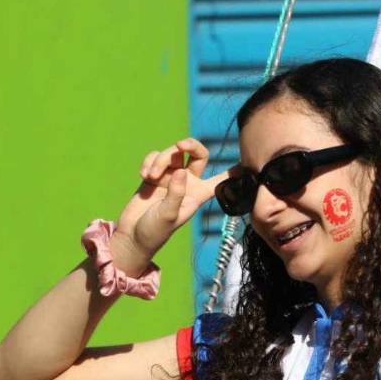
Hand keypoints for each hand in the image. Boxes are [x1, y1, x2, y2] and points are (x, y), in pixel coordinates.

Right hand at [112, 138, 229, 265]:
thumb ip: (176, 193)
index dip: (233, 172)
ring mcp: (171, 177)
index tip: (247, 162)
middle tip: (179, 145)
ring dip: (160, 160)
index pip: (221, 181)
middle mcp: (188, 183)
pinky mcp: (154, 175)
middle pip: (198, 154)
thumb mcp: (169, 214)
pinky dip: (150, 161)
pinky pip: (156, 157)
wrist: (133, 235)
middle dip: (190, 144)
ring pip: (173, 153)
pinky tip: (144, 174)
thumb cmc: (155, 230)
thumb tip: (180, 171)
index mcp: (199, 194)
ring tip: (150, 176)